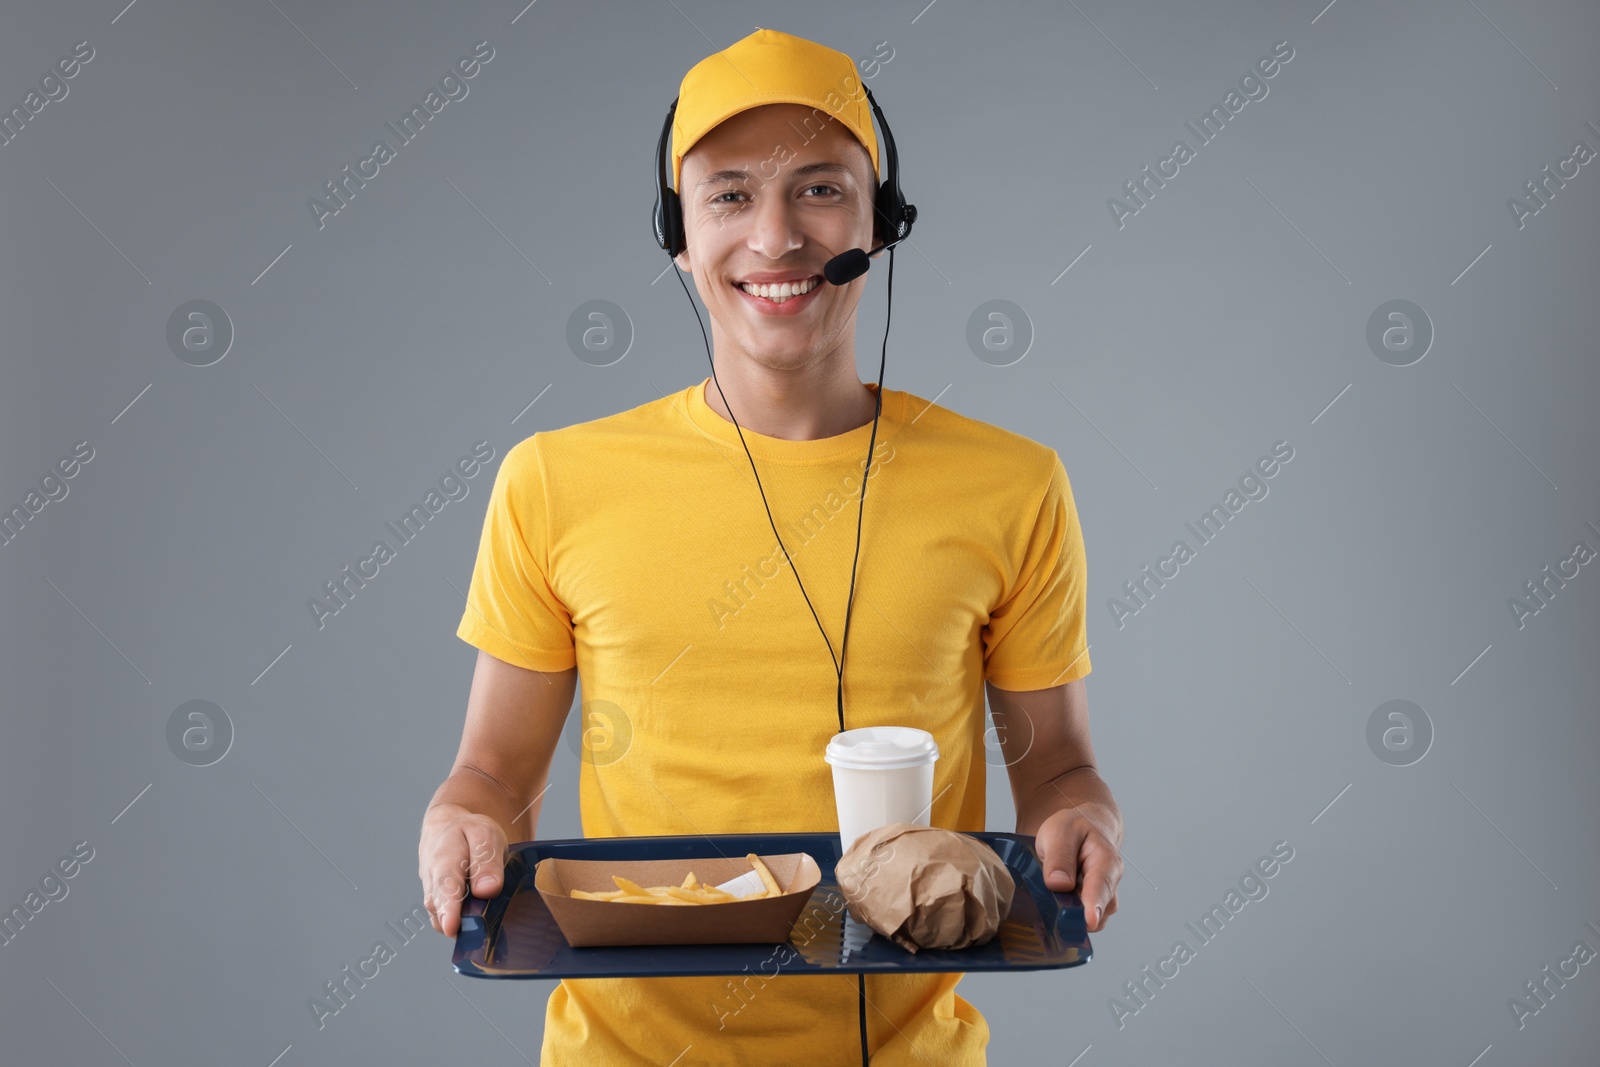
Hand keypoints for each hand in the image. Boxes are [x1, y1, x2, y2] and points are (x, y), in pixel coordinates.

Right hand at [418, 806, 508, 937]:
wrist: (447, 828)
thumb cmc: (469, 832)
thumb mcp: (485, 835)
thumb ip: (486, 862)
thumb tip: (487, 891)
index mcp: (444, 857)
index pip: (444, 885)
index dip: (448, 908)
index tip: (451, 926)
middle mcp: (431, 879)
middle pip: (437, 905)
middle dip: (450, 922)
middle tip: (467, 936)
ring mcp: (431, 892)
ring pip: (439, 915)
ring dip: (456, 925)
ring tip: (479, 931)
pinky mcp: (435, 903)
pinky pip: (444, 918)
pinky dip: (458, 925)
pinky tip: (476, 926)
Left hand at [1035, 805, 1121, 931]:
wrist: (1086, 825)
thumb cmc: (1075, 827)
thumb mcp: (1060, 832)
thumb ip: (1059, 856)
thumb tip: (1058, 884)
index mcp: (1105, 861)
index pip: (1102, 886)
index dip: (1094, 905)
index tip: (1088, 921)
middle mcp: (1109, 883)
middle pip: (1098, 910)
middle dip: (1077, 918)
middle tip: (1052, 920)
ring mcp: (1103, 897)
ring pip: (1090, 919)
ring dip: (1070, 919)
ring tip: (1048, 911)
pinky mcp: (1091, 905)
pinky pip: (1081, 920)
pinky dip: (1067, 920)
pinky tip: (1050, 914)